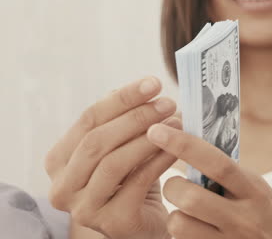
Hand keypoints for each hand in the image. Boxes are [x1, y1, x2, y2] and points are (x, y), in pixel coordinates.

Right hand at [45, 77, 179, 238]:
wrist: (144, 226)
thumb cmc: (131, 182)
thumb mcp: (120, 148)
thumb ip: (120, 121)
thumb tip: (140, 88)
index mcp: (58, 161)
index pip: (88, 120)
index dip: (122, 98)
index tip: (153, 83)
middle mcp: (62, 187)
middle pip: (97, 140)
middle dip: (136, 116)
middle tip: (167, 103)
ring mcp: (84, 208)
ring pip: (114, 162)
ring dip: (149, 137)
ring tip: (176, 122)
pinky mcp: (111, 223)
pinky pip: (137, 182)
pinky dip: (159, 160)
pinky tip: (177, 148)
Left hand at [147, 124, 271, 238]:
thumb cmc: (264, 213)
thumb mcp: (254, 188)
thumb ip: (226, 173)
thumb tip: (187, 143)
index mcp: (253, 190)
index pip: (217, 163)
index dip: (184, 145)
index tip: (157, 131)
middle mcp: (243, 217)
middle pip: (190, 198)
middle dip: (172, 186)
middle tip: (176, 186)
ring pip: (179, 224)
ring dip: (174, 215)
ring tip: (187, 214)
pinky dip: (182, 234)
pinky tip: (196, 231)